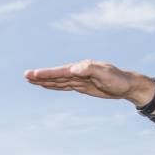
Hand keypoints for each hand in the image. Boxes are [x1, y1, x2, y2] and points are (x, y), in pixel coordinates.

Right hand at [24, 60, 154, 106]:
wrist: (128, 85)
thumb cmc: (119, 79)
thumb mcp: (106, 74)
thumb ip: (91, 70)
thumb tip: (75, 68)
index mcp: (83, 68)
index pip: (61, 72)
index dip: (47, 73)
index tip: (34, 74)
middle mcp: (79, 72)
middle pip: (56, 75)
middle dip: (41, 76)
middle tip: (25, 76)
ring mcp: (80, 79)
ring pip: (59, 81)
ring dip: (45, 81)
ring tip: (30, 80)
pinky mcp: (83, 86)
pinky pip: (65, 86)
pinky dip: (55, 86)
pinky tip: (46, 85)